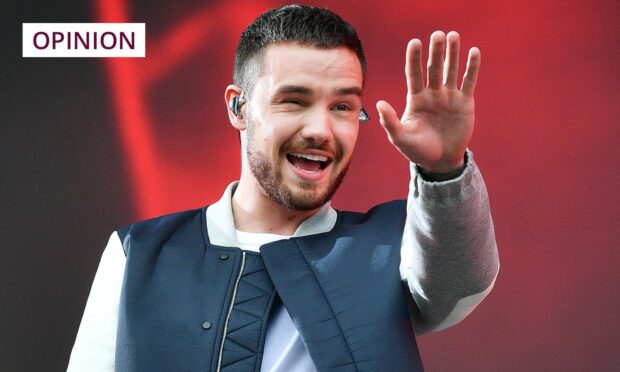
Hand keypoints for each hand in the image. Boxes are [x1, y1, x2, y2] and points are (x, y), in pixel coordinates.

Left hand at [376, 31, 480, 172]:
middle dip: (435, 52)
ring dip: (452, 53)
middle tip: (437, 34)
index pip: (414, 74)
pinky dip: (471, 67)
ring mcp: (449, 97)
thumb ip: (390, 121)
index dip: (414, 58)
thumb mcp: (400, 137)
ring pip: (451, 70)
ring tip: (453, 35)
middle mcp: (432, 94)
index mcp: (416, 99)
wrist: (439, 161)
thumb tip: (379, 104)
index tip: (414, 43)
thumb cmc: (417, 150)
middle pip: (433, 68)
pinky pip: (468, 81)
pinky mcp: (465, 103)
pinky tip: (474, 51)